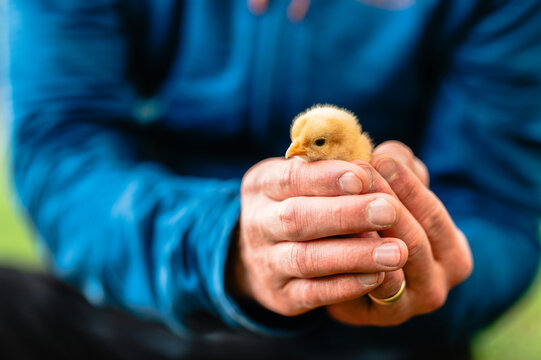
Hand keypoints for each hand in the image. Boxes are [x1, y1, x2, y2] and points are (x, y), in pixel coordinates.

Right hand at [230, 157, 408, 315]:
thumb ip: (339, 166)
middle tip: (389, 211)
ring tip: (395, 252)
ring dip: (353, 255)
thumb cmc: (302, 202)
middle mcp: (258, 223)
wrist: (264, 254)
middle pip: (296, 218)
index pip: (290, 177)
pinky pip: (313, 293)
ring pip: (306, 259)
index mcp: (262, 184)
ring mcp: (267, 262)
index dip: (326, 178)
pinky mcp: (282, 295)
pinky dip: (345, 286)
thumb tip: (385, 161)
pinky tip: (377, 277)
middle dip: (344, 214)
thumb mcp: (307, 176)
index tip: (363, 176)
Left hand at [326, 141, 472, 325]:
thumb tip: (390, 152)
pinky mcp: (375, 316)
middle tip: (355, 175)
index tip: (380, 157)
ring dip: (364, 231)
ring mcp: (408, 305)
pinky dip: (349, 266)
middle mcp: (438, 285)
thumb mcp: (400, 190)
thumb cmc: (387, 220)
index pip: (432, 214)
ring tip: (338, 201)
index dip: (406, 184)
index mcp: (453, 253)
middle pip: (413, 241)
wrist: (356, 268)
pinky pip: (363, 292)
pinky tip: (329, 238)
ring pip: (388, 267)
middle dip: (383, 204)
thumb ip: (401, 169)